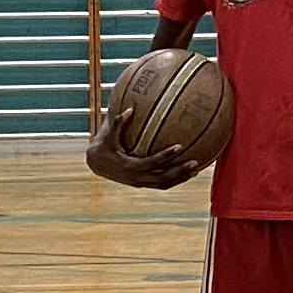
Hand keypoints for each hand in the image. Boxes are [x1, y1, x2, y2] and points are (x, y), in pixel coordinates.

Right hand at [86, 123, 205, 191]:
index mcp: (129, 166)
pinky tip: (187, 172)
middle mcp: (136, 178)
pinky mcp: (143, 184)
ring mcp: (140, 183)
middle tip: (195, 162)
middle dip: (179, 171)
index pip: (151, 162)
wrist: (96, 164)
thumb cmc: (103, 146)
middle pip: (162, 178)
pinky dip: (175, 180)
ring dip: (181, 178)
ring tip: (197, 169)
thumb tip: (130, 108)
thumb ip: (117, 123)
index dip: (166, 156)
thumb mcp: (107, 135)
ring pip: (164, 184)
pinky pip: (162, 184)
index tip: (180, 146)